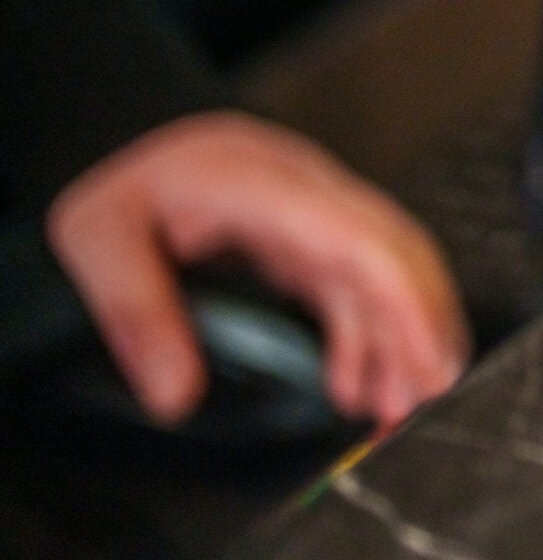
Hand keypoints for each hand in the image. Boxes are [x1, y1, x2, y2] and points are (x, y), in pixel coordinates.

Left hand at [46, 112, 468, 430]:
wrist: (128, 146)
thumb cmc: (123, 186)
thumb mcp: (96, 237)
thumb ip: (136, 314)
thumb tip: (175, 394)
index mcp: (264, 184)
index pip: (363, 242)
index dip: (406, 304)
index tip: (429, 362)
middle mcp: (308, 196)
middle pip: (396, 258)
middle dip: (424, 333)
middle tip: (426, 405)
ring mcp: (316, 217)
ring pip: (387, 279)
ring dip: (402, 344)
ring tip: (396, 412)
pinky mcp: (313, 241)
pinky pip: (361, 290)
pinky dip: (371, 340)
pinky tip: (358, 387)